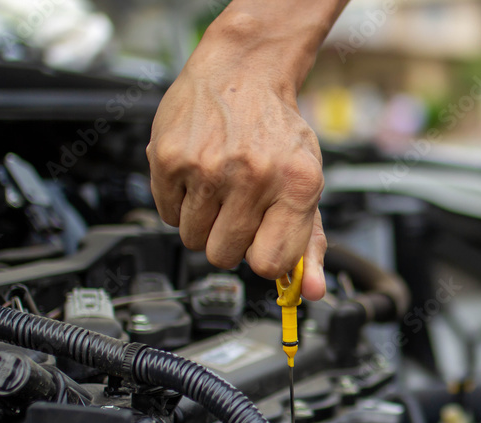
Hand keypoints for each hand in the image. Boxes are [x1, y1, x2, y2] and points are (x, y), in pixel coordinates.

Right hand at [147, 14, 326, 299]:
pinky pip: (168, 216)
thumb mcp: (307, 183)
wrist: (242, 72)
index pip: (270, 263)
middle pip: (225, 257)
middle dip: (231, 242)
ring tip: (219, 190)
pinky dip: (181, 205)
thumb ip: (310, 243)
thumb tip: (311, 292)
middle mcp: (253, 175)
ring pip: (193, 241)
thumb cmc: (278, 132)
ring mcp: (207, 167)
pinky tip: (198, 177)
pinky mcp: (169, 159)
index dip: (264, 260)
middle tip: (239, 210)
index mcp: (297, 185)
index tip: (262, 247)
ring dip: (204, 224)